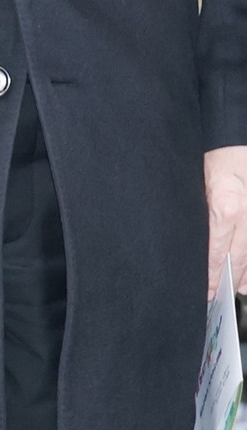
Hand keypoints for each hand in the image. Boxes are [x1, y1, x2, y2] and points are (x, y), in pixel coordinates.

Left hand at [209, 148, 246, 296]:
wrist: (232, 134)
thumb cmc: (212, 156)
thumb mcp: (196, 184)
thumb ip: (198, 211)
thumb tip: (189, 238)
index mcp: (225, 208)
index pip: (218, 251)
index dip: (213, 274)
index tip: (207, 289)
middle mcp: (246, 214)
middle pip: (240, 257)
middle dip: (229, 279)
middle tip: (217, 296)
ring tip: (239, 289)